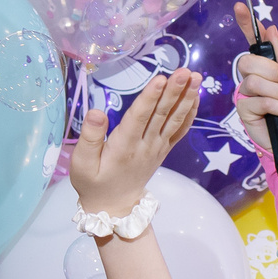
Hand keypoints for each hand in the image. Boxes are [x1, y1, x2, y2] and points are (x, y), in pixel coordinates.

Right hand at [70, 69, 198, 219]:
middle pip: (161, 114)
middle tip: (186, 71)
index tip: (161, 78)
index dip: (150, 97)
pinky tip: (195, 97)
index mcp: (124, 146)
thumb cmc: (93, 183)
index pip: (139, 117)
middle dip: (174, 91)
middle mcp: (145, 145)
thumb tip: (96, 111)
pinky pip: (179, 130)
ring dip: (186, 97)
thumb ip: (89, 137)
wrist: (114, 207)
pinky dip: (189, 114)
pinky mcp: (163, 150)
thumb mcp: (82, 164)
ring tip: (196, 77)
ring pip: (174, 119)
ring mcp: (157, 147)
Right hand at [231, 5, 277, 154]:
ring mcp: (247, 93)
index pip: (253, 42)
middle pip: (250, 61)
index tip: (240, 6)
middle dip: (275, 73)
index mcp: (268, 66)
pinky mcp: (244, 110)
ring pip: (255, 82)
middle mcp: (253, 77)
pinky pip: (259, 100)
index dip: (245, 24)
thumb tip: (271, 28)